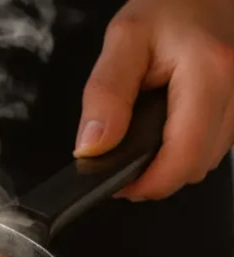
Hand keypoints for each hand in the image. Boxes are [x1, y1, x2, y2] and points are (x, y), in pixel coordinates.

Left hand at [74, 0, 233, 200]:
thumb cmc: (171, 5)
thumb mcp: (124, 40)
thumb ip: (105, 95)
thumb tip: (93, 146)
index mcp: (210, 73)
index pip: (184, 157)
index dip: (148, 183)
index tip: (118, 184)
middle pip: (198, 166)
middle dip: (157, 174)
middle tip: (121, 160)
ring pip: (210, 159)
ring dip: (174, 159)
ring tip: (143, 136)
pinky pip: (218, 142)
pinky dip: (189, 143)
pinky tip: (168, 126)